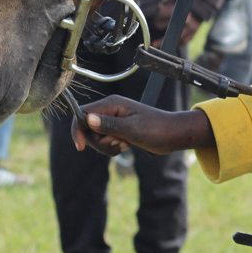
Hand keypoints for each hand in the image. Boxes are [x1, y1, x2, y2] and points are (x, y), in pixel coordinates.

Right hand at [70, 95, 214, 154]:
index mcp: (112, 104)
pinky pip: (104, 143)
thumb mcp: (132, 129)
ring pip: (95, 138)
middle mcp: (110, 110)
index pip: (82, 114)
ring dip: (107, 146)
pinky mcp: (117, 130)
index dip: (78, 130)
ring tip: (125, 143)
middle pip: (87, 129)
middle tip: (118, 142)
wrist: (173, 135)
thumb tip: (88, 119)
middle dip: (99, 142)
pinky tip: (126, 145)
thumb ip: (109, 125)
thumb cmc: (156, 129)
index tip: (81, 147)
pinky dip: (112, 148)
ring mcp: (113, 120)